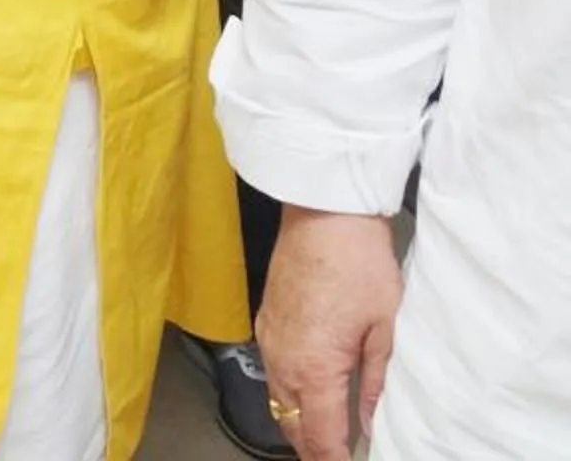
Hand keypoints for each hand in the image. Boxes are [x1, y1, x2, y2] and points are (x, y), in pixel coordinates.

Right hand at [259, 208, 401, 459]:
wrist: (323, 215)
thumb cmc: (360, 267)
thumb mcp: (386, 330)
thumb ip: (377, 384)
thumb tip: (371, 425)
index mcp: (314, 367)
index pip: (320, 435)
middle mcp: (283, 360)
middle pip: (291, 425)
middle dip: (312, 452)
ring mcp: (269, 341)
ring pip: (277, 402)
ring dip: (298, 426)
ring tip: (323, 444)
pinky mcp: (265, 323)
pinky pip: (272, 375)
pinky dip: (288, 397)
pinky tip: (307, 398)